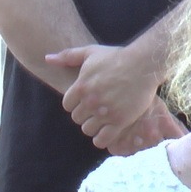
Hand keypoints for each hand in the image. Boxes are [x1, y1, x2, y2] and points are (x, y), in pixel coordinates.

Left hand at [48, 44, 178, 151]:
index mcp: (81, 86)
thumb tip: (47, 58)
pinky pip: (103, 139)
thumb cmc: (116, 57)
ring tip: (101, 121)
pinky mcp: (120, 121)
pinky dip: (102, 139)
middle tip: (95, 111)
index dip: (75, 104)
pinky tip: (106, 133)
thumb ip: (67, 56)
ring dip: (93, 127)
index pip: (67, 105)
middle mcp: (91, 101)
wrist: (143, 64)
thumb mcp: (90, 52)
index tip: (85, 102)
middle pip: (77, 119)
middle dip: (84, 115)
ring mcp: (105, 112)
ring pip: (88, 130)